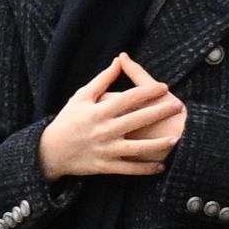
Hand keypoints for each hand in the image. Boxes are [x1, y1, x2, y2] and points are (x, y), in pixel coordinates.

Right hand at [38, 57, 182, 182]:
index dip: (148, 92)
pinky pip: (128, 169)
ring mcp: (105, 149)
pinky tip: (160, 167)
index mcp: (99, 111)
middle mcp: (103, 130)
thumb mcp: (82, 97)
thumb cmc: (68, 120)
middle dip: (159, 112)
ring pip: (135, 148)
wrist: (49, 152)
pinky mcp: (104, 166)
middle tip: (179, 106)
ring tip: (174, 139)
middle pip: (136, 119)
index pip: (129, 98)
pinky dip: (144, 169)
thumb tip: (120, 59)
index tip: (165, 87)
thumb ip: (103, 79)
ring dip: (156, 145)